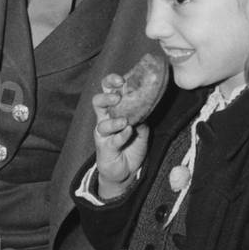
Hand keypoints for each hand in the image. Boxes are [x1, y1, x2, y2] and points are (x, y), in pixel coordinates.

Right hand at [93, 75, 149, 199]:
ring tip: (125, 121)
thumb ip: (143, 113)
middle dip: (106, 97)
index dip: (111, 82)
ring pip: (101, 123)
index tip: (121, 79)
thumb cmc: (132, 145)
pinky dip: (121, 135)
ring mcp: (103, 135)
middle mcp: (104, 119)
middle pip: (98, 102)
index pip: (107, 90)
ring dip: (114, 121)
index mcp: (112, 109)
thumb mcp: (141, 125)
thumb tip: (151, 99)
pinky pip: (112, 140)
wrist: (126, 170)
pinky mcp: (105, 148)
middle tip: (117, 98)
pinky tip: (128, 132)